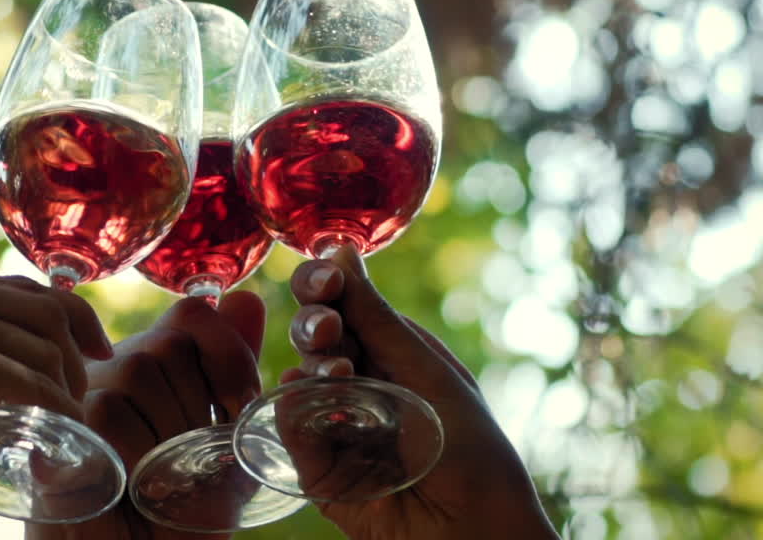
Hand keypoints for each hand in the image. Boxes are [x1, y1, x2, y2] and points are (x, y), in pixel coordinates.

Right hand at [0, 264, 111, 539]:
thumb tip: (26, 334)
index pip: (16, 284)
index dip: (67, 312)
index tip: (92, 344)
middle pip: (42, 306)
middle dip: (78, 344)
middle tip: (87, 382)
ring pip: (47, 347)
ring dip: (69, 385)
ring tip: (66, 414)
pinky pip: (40, 384)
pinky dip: (62, 410)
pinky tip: (64, 428)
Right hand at [27, 290, 265, 539]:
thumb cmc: (176, 515)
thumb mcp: (223, 448)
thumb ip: (233, 379)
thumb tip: (247, 299)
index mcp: (150, 365)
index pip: (191, 316)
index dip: (226, 352)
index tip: (239, 407)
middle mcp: (108, 370)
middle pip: (167, 345)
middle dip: (198, 411)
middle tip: (188, 464)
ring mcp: (74, 396)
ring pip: (137, 373)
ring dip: (167, 437)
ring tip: (158, 481)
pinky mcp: (53, 429)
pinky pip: (105, 413)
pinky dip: (134, 456)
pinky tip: (132, 485)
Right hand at [283, 246, 558, 539]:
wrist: (472, 530)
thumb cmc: (469, 447)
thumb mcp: (426, 372)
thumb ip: (377, 317)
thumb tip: (341, 251)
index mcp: (389, 353)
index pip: (344, 307)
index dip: (327, 286)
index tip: (324, 277)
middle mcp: (358, 382)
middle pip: (314, 334)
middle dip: (316, 322)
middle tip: (328, 327)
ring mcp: (333, 422)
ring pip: (298, 375)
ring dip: (315, 364)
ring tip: (340, 371)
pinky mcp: (315, 466)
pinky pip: (290, 425)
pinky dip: (297, 408)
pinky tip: (313, 400)